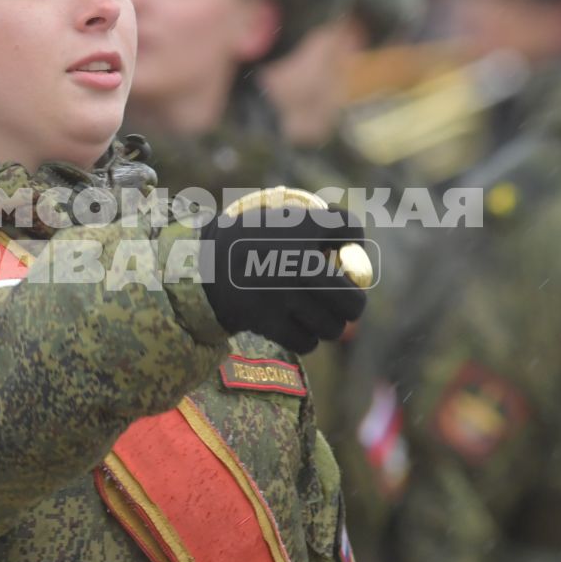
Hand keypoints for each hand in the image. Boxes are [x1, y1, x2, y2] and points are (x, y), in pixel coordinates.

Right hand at [197, 190, 367, 352]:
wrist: (202, 266)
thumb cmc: (247, 243)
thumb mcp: (279, 220)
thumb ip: (319, 226)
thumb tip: (358, 245)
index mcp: (299, 228)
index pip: (347, 226)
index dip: (354, 238)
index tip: (346, 246)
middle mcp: (295, 261)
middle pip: (352, 300)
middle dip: (353, 303)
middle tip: (346, 301)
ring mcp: (281, 295)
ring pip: (331, 326)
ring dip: (329, 324)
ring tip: (319, 315)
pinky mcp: (266, 321)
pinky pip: (306, 341)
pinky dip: (306, 338)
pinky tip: (298, 326)